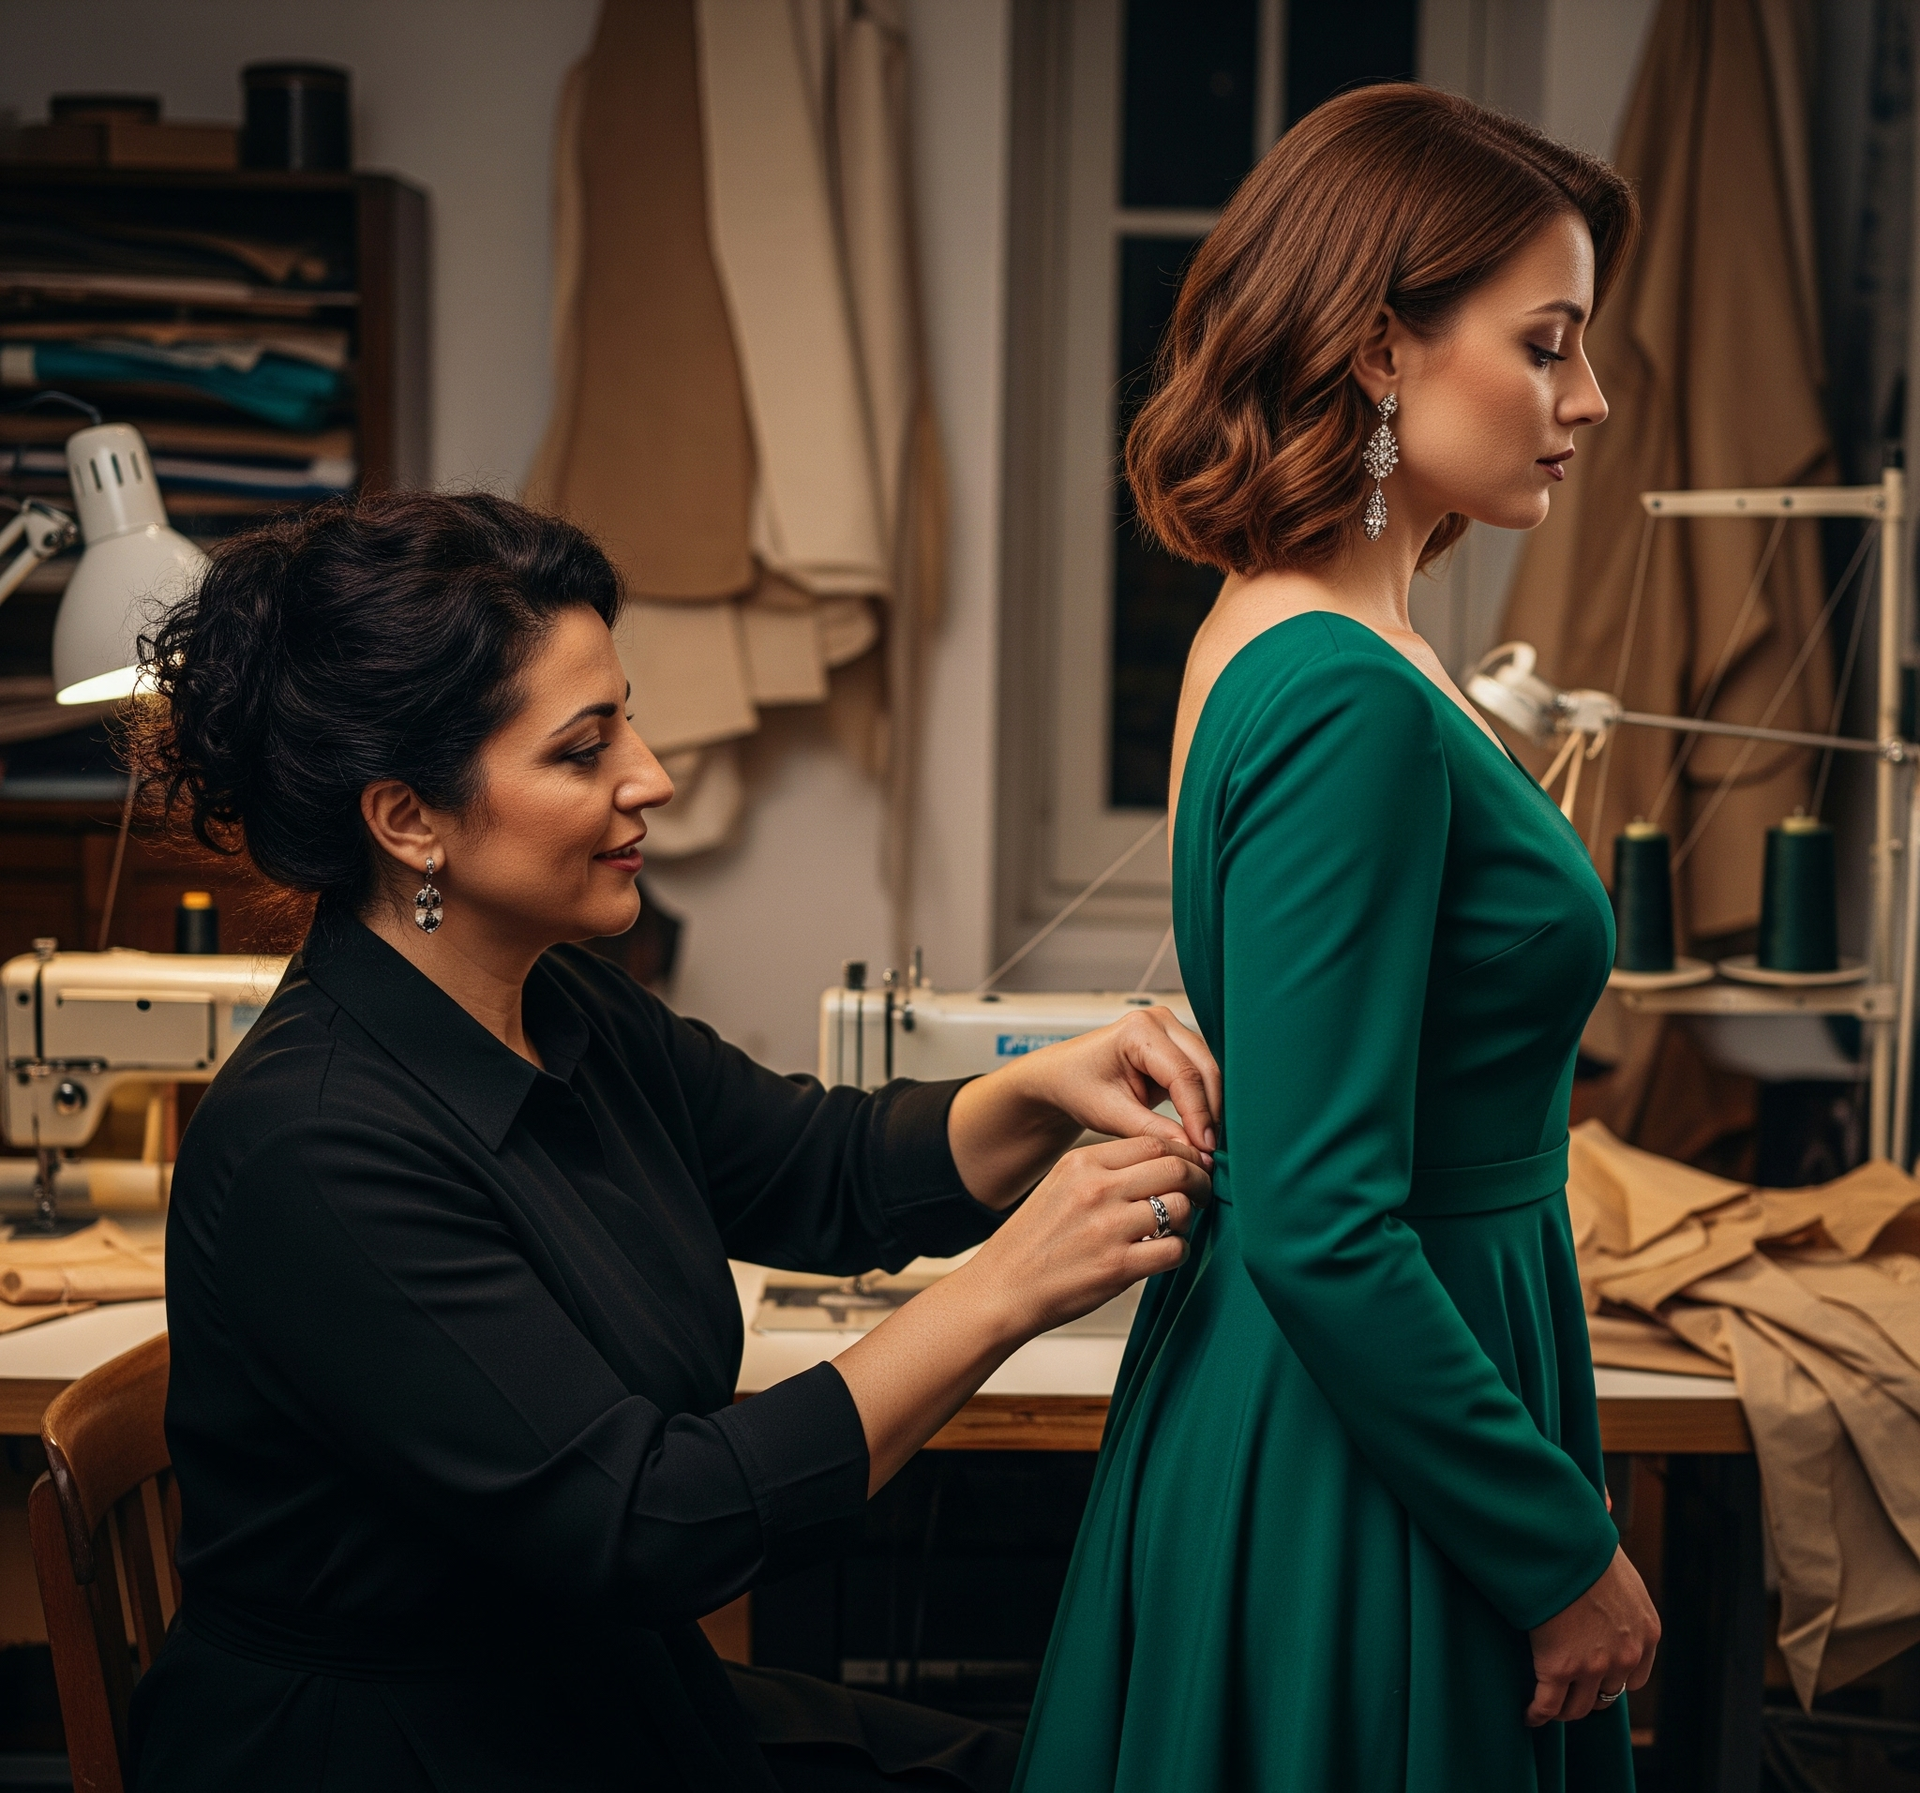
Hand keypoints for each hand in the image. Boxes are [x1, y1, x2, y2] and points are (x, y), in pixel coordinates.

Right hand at [959, 1135, 1210, 1336]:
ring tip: (1177, 1227)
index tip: (1193, 1165)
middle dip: (1199, 1180)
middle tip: (1203, 1193)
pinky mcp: (1118, 1267)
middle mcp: (1096, 1189)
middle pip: (1175, 1167)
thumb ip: (1106, 1172)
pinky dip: (1180, 1252)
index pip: (1153, 1142)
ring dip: (1189, 1218)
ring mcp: (1108, 1228)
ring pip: (1181, 1207)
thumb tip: (1162, 1165)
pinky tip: (1165, 1255)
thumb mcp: (1060, 1186)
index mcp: (1082, 1163)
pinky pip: (1175, 1250)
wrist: (1001, 1289)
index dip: (1184, 1153)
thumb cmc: (1033, 1242)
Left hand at [1007, 1008, 1220, 1157]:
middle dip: (1212, 1111)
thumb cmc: (1078, 1087)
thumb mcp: (1111, 1114)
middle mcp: (1160, 1021)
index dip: (1199, 1114)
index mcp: (1139, 1030)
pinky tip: (1204, 1130)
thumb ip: (1154, 1131)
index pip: (1184, 1074)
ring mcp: (1172, 1030)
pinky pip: (1202, 1075)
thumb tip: (1195, 1152)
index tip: (1206, 1148)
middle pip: (1204, 1068)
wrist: (1064, 1077)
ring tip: (1209, 1144)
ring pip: (1209, 1071)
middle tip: (1213, 1151)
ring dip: (1212, 1107)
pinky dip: (1205, 1102)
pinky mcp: (1178, 1046)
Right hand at [1526, 1548, 1659, 1724]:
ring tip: (1547, 1705)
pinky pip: (1547, 1704)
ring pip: (1578, 1707)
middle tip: (1569, 1689)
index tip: (1596, 1675)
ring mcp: (1592, 1666)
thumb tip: (1610, 1557)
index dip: (1613, 1678)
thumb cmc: (1586, 1546)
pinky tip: (1529, 1714)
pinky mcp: (1558, 1668)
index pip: (1635, 1677)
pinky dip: (1537, 1713)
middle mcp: (1625, 1657)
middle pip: (1607, 1696)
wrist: (1563, 1547)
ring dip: (1563, 1708)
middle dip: (1589, 1694)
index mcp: (1646, 1633)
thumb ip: (1620, 1587)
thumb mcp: (1621, 1569)